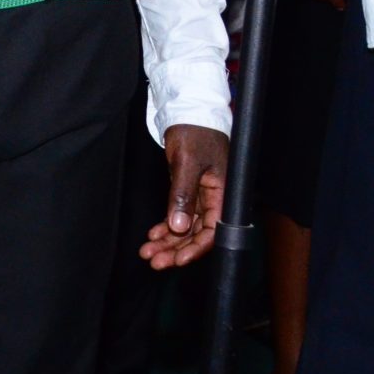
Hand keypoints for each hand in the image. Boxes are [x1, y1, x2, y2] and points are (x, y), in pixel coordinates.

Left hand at [140, 124, 228, 267]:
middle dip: (177, 249)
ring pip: (187, 227)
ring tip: (148, 252)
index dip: (195, 248)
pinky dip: (167, 225)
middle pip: (198, 233)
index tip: (177, 260)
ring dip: (169, 241)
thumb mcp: (187, 163)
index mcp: (224, 193)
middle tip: (155, 261)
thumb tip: (179, 227)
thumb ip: (183, 195)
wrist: (189, 112)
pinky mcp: (189, 190)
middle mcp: (216, 198)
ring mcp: (202, 195)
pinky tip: (154, 235)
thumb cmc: (194, 132)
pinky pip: (180, 214)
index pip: (213, 231)